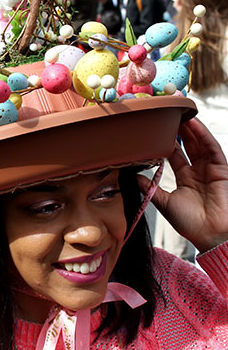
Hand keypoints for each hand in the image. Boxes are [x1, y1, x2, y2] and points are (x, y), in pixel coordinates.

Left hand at [138, 118, 227, 252]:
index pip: (173, 155)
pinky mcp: (221, 170)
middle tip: (166, 115)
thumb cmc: (190, 223)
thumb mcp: (164, 202)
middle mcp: (197, 172)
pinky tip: (194, 124)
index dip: (165, 142)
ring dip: (190, 129)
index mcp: (184, 179)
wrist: (210, 235)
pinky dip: (203, 136)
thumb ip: (149, 188)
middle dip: (177, 130)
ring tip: (179, 113)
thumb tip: (130, 176)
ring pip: (198, 144)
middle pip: (186, 146)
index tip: (153, 130)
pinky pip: (212, 149)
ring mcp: (210, 170)